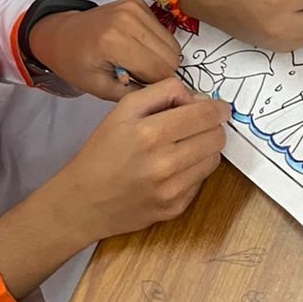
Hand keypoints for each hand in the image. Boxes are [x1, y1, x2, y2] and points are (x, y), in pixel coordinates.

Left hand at [28, 0, 181, 98]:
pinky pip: (164, 32)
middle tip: (137, 76)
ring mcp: (135, 7)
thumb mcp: (100, 88)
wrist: (62, 35)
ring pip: (172, 44)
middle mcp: (128, 18)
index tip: (141, 87)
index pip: (161, 70)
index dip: (155, 85)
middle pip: (171, 56)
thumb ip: (134, 92)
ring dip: (159, 58)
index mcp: (114, 41)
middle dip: (160, 72)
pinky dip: (155, 44)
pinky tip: (136, 48)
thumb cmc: (76, 63)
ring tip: (135, 62)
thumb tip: (164, 91)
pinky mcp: (138, 3)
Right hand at [50, 77, 228, 241]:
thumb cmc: (102, 151)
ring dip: (205, 148)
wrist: (84, 201)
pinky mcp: (176, 209)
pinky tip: (173, 167)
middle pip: (216, 137)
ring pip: (213, 160)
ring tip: (184, 144)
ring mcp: (172, 190)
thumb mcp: (123, 109)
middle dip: (212, 126)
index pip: (205, 115)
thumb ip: (162, 92)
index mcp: (150, 133)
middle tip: (198, 124)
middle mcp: (165, 164)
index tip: (218, 107)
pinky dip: (193, 170)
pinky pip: (201, 181)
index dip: (217, 108)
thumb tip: (196, 98)